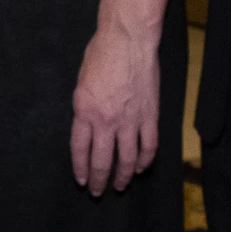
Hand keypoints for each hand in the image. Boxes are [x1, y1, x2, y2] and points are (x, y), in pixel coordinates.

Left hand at [70, 25, 159, 195]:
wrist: (128, 40)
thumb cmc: (101, 55)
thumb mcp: (81, 83)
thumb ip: (84, 108)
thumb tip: (87, 127)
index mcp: (84, 111)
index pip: (80, 150)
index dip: (81, 168)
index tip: (82, 180)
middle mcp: (106, 120)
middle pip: (102, 160)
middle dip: (99, 180)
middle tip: (97, 191)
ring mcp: (130, 120)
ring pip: (126, 159)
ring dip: (122, 177)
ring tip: (119, 186)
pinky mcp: (150, 116)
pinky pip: (149, 146)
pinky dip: (144, 161)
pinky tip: (140, 168)